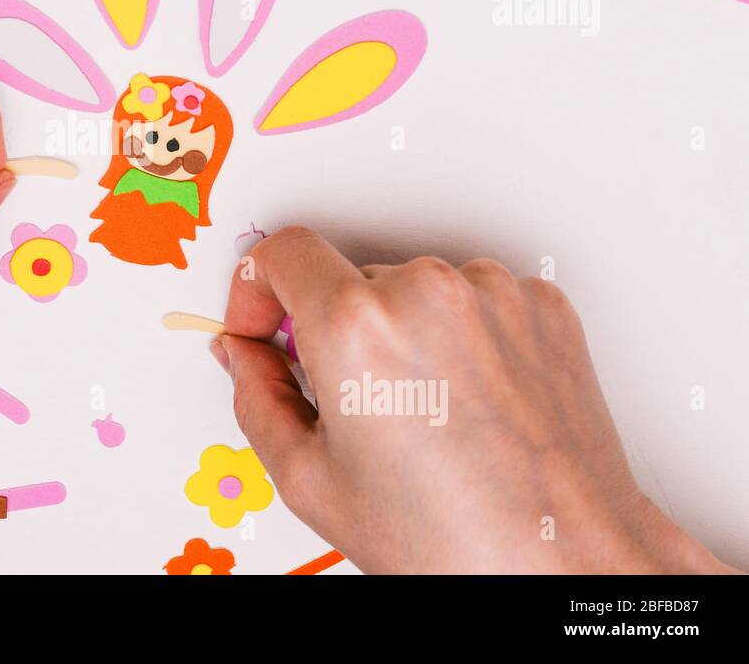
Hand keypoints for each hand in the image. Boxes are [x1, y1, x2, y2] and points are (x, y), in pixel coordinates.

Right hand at [217, 227, 734, 573]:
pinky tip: (468, 397)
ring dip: (403, 329)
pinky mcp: (541, 304)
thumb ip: (255, 396)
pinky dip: (461, 334)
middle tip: (356, 401)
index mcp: (357, 325)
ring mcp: (492, 292)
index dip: (257, 285)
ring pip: (413, 288)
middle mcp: (426, 291)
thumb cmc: (451, 536)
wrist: (561, 557)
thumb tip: (245, 354)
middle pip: (348, 277)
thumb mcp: (311, 478)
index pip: (283, 250)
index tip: (264, 320)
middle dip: (336, 328)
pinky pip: (474, 297)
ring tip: (426, 409)